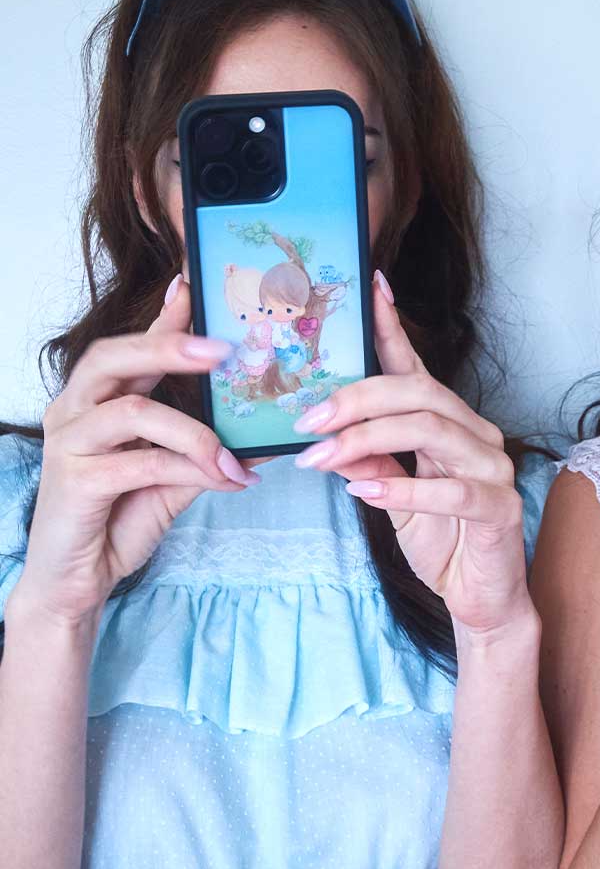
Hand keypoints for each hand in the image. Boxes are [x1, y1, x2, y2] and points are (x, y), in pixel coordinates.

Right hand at [15, 276, 259, 624]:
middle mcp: (72, 411)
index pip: (128, 347)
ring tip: (234, 457)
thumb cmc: (118, 519)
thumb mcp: (170, 476)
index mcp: (93, 400)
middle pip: (113, 358)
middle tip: (223, 349)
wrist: (77, 581)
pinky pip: (139, 462)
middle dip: (170, 347)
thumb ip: (203, 448)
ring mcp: (68, 444)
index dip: (162, 318)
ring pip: (134, 413)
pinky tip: (225, 482)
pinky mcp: (74, 482)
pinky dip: (189, 469)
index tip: (195, 287)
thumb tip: (263, 435)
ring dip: (197, 433)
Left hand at [292, 272, 528, 636]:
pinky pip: (454, 490)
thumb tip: (321, 433)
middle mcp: (477, 434)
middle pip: (418, 393)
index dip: (391, 328)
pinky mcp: (501, 509)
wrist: (479, 599)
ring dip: (368, 441)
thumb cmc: (439, 540)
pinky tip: (366, 493)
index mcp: (449, 423)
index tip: (367, 288)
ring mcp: (494, 468)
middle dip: (356, 399)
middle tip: (306, 419)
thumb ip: (365, 459)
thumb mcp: (388, 495)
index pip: (414, 368)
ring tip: (321, 458)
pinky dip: (405, 489)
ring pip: (432, 431)